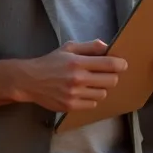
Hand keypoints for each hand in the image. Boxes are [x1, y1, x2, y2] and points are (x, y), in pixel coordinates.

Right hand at [13, 40, 127, 112]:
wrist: (29, 81)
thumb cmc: (50, 62)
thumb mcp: (68, 48)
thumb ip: (89, 46)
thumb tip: (107, 46)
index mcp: (77, 62)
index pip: (109, 64)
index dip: (120, 64)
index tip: (122, 64)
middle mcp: (77, 79)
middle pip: (111, 81)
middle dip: (112, 76)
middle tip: (106, 74)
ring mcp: (74, 94)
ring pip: (103, 94)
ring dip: (101, 88)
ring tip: (92, 84)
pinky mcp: (70, 106)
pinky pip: (92, 104)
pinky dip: (91, 99)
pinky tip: (84, 93)